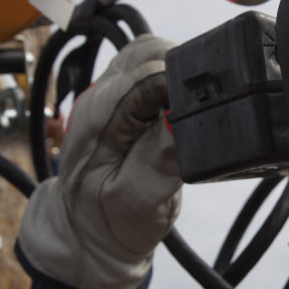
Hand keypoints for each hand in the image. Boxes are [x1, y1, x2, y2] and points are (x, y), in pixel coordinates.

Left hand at [18, 34, 182, 288]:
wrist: (90, 235)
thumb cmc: (111, 223)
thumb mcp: (140, 199)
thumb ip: (162, 156)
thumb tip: (183, 118)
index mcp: (99, 117)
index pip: (151, 74)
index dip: (184, 90)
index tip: (198, 120)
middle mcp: (100, 96)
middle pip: (152, 53)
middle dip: (184, 77)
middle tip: (197, 119)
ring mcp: (108, 94)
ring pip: (152, 55)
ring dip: (178, 77)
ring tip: (186, 118)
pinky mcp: (121, 98)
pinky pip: (150, 71)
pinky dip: (172, 84)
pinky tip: (176, 115)